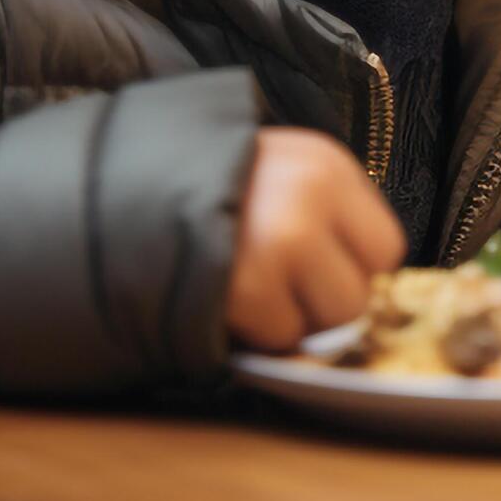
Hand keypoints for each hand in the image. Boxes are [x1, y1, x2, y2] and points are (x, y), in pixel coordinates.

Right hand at [224, 126, 407, 351]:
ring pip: (328, 322)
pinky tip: (228, 301)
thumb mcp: (278, 179)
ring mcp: (279, 239)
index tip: (318, 270)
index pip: (386, 248)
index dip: (353, 270)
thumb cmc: (205, 190)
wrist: (113, 190)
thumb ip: (324, 220)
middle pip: (361, 292)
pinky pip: (279, 337)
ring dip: (292, 322)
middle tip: (279, 288)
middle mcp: (310, 194)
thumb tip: (366, 287)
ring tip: (253, 291)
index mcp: (324, 164)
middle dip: (323, 304)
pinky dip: (256, 334)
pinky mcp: (244, 284)